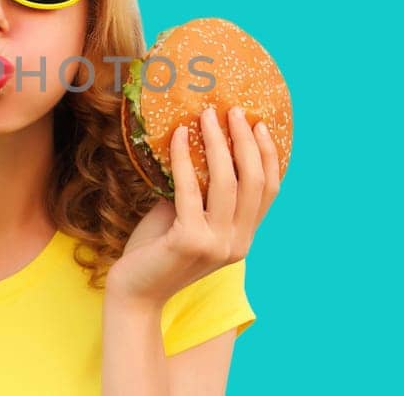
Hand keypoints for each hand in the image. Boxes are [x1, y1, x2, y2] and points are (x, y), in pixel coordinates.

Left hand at [107, 106, 282, 306]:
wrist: (134, 293)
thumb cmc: (156, 251)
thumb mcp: (186, 218)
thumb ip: (199, 191)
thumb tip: (195, 141)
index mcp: (243, 239)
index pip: (269, 191)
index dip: (267, 155)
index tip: (259, 124)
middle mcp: (238, 243)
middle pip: (253, 182)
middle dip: (245, 140)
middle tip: (233, 111)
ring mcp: (216, 244)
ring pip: (227, 182)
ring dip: (217, 142)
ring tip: (206, 115)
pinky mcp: (190, 242)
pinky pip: (189, 189)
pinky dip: (182, 158)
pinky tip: (176, 136)